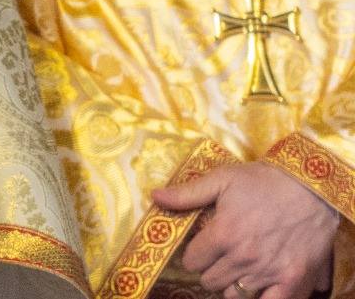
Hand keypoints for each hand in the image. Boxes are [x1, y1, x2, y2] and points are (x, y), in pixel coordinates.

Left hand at [153, 161, 336, 298]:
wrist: (311, 189)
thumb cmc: (263, 182)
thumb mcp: (222, 179)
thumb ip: (187, 193)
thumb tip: (155, 197)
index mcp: (223, 233)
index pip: (192, 261)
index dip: (194, 255)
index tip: (202, 247)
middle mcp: (243, 257)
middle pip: (210, 280)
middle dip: (210, 269)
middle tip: (220, 256)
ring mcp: (268, 271)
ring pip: (234, 295)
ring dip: (231, 284)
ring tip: (237, 268)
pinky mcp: (292, 279)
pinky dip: (259, 297)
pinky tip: (256, 286)